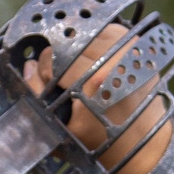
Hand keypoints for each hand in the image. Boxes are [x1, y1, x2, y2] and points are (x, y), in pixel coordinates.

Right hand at [22, 22, 173, 173]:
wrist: (144, 144)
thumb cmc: (98, 141)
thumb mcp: (60, 127)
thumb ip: (37, 96)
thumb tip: (28, 66)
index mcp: (96, 77)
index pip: (52, 57)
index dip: (43, 73)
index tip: (50, 89)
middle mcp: (115, 55)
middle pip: (68, 41)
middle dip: (59, 60)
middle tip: (66, 81)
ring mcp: (130, 46)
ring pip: (86, 32)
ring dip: (77, 48)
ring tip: (81, 70)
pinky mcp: (138, 43)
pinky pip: (106, 30)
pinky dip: (95, 42)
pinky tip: (95, 60)